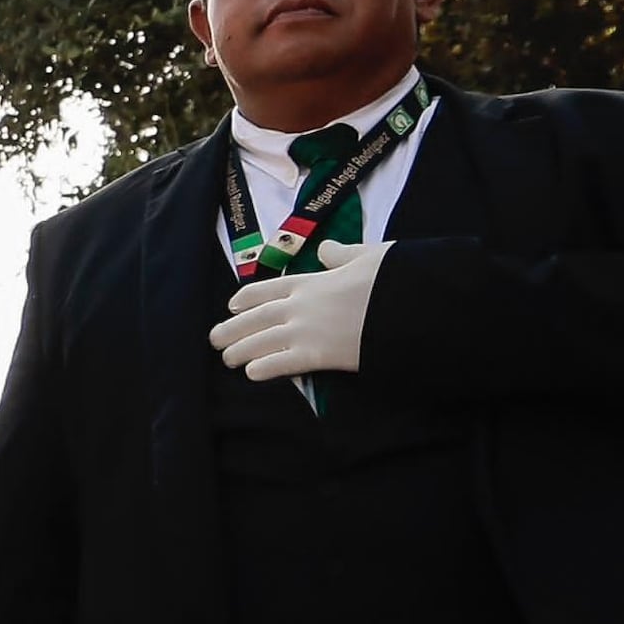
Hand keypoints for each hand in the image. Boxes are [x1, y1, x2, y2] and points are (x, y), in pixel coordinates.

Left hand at [214, 236, 389, 383]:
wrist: (409, 304)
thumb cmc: (392, 278)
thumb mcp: (368, 255)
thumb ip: (342, 254)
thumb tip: (326, 249)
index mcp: (311, 281)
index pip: (267, 289)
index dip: (245, 298)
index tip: (231, 305)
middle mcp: (300, 305)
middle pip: (254, 318)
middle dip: (231, 329)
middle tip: (215, 339)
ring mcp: (306, 331)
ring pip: (260, 342)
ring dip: (240, 351)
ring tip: (227, 360)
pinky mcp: (318, 356)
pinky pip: (281, 364)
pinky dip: (263, 369)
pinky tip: (252, 374)